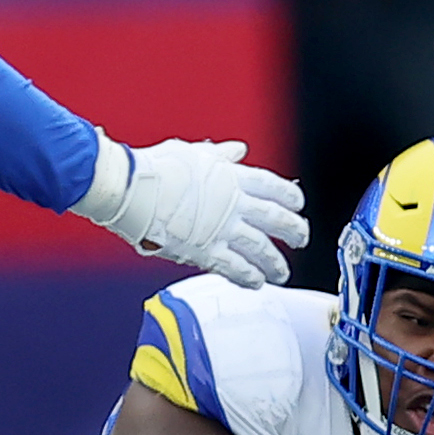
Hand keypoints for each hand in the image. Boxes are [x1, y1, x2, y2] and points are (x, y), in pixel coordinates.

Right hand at [73, 139, 309, 289]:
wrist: (131, 188)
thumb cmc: (156, 167)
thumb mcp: (194, 154)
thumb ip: (221, 156)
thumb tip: (239, 150)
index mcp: (233, 176)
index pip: (272, 186)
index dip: (290, 195)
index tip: (298, 203)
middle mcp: (234, 203)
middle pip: (275, 218)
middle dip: (293, 229)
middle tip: (302, 238)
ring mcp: (222, 229)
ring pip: (260, 248)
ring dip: (275, 261)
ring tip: (283, 271)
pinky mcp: (205, 251)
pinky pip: (234, 268)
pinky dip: (248, 276)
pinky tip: (257, 283)